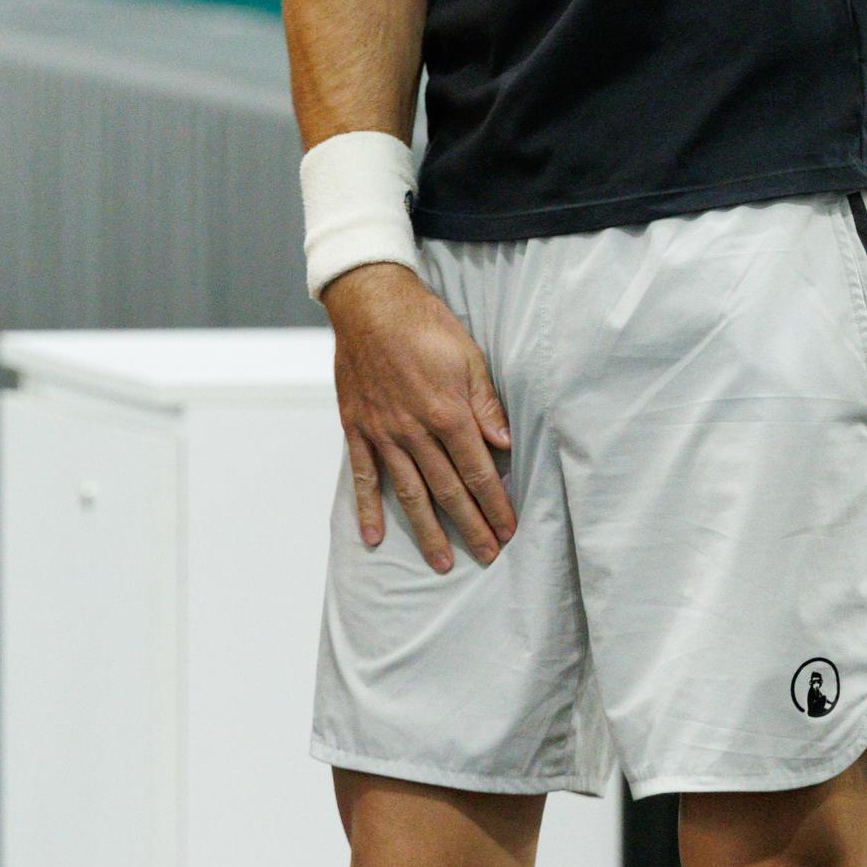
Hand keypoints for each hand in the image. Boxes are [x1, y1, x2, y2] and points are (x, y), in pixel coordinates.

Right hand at [324, 263, 515, 572]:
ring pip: (409, 492)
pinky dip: (367, 509)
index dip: (495, 503)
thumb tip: (503, 445)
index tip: (507, 529)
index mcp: (448, 413)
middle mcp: (415, 431)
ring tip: (441, 562)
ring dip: (427, 530)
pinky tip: (374, 538)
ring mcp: (383, 433)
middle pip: (448, 490)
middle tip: (486, 555)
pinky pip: (364, 476)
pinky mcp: (358, 429)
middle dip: (470, 526)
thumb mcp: (468, 356)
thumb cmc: (424, 324)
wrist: (369, 304)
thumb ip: (485, 404)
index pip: (478, 471)